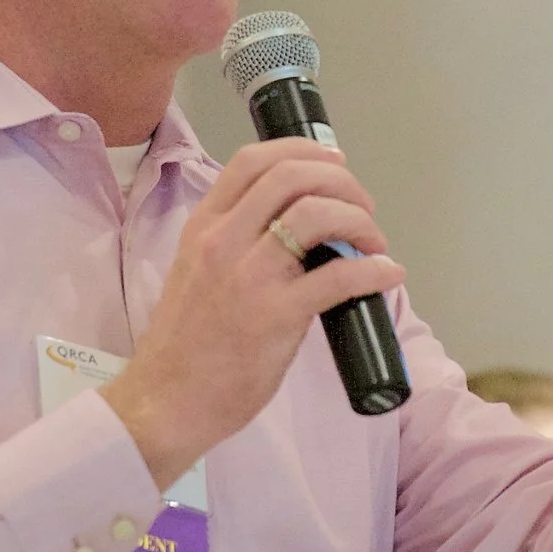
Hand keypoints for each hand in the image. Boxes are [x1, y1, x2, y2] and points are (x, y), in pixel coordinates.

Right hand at [100, 139, 405, 489]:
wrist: (165, 401)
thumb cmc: (186, 343)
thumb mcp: (196, 271)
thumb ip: (236, 242)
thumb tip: (299, 228)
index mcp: (203, 227)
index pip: (253, 160)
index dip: (303, 150)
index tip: (335, 163)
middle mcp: (223, 241)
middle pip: (292, 176)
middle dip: (342, 181)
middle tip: (362, 205)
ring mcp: (249, 277)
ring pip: (316, 215)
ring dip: (359, 220)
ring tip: (374, 242)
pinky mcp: (275, 316)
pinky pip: (338, 277)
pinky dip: (374, 270)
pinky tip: (387, 273)